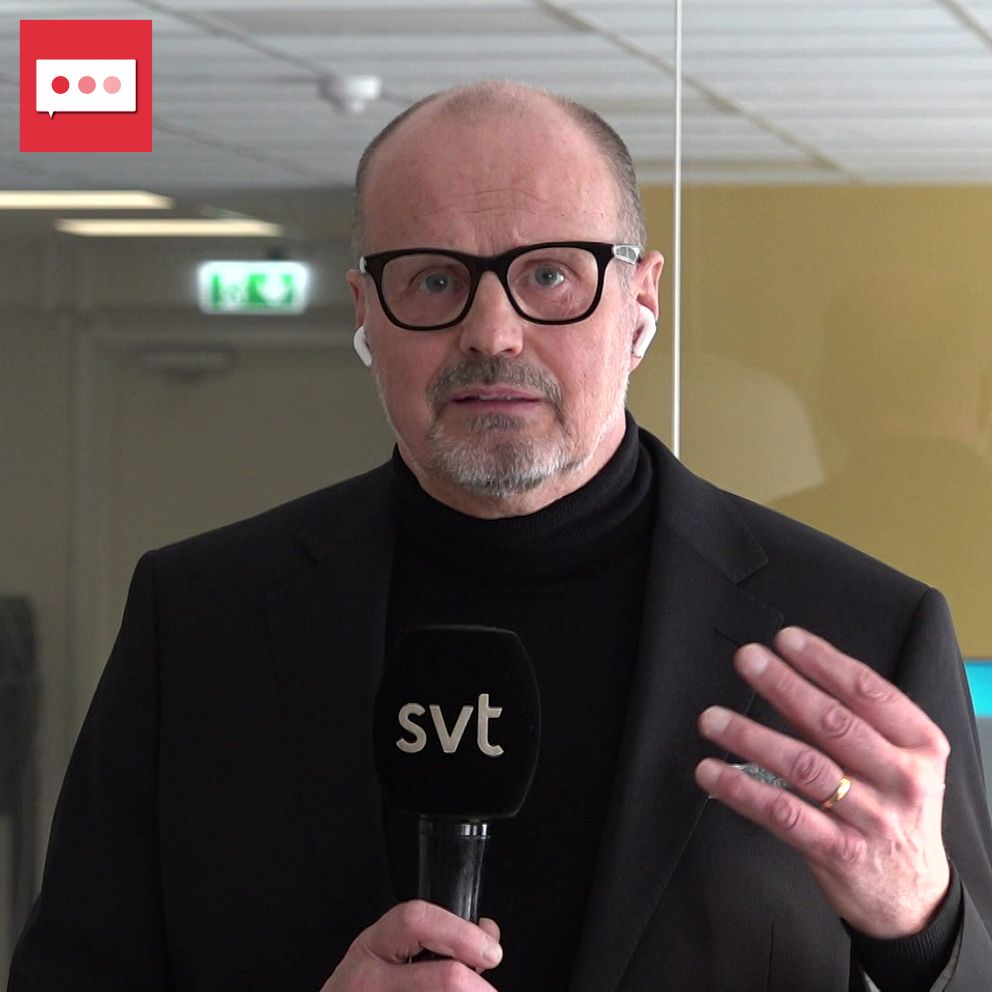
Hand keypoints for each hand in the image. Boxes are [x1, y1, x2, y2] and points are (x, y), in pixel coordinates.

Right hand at [319, 900, 501, 990]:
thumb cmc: (363, 986)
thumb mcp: (386, 952)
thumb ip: (434, 937)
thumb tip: (486, 934)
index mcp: (372, 946)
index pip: (417, 921)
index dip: (461, 932)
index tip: (490, 950)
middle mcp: (369, 980)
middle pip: (442, 978)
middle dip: (476, 986)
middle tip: (488, 991)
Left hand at [694, 626, 949, 937]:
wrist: (912, 893)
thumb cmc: (893, 810)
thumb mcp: (894, 760)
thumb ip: (847, 723)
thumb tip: (786, 678)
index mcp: (919, 745)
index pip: (869, 691)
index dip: (823, 662)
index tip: (786, 640)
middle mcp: (901, 779)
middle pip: (833, 722)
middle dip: (783, 685)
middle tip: (747, 660)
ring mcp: (872, 818)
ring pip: (803, 766)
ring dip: (750, 736)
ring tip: (713, 719)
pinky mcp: (840, 853)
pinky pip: (783, 813)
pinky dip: (742, 789)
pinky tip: (713, 772)